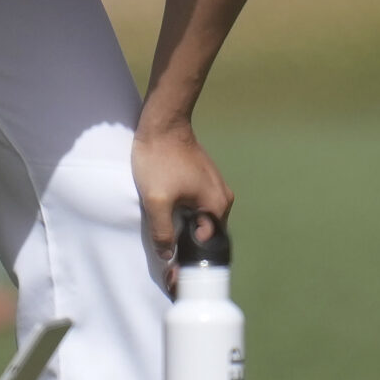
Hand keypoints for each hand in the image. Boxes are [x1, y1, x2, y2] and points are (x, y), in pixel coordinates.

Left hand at [134, 120, 232, 267]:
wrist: (162, 124)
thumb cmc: (159, 161)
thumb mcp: (156, 201)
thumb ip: (162, 232)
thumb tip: (167, 255)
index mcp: (217, 206)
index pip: (207, 244)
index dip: (188, 252)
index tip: (170, 254)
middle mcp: (223, 197)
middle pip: (204, 230)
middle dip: (185, 237)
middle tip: (163, 238)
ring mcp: (215, 185)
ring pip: (199, 215)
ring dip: (182, 221)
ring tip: (162, 221)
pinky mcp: (204, 177)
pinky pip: (196, 202)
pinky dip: (183, 208)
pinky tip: (166, 205)